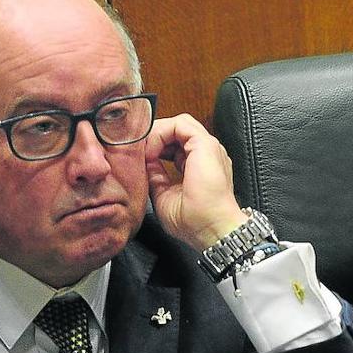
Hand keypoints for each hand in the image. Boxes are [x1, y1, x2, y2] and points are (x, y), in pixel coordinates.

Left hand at [143, 114, 246, 251]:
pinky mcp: (205, 144)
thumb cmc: (195, 221)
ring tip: (146, 153)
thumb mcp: (165, 196)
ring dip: (157, 134)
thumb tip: (146, 163)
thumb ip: (157, 176)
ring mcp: (208, 147)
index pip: (175, 143)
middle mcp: (207, 154)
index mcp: (201, 165)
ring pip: (178, 123)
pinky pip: (180, 124)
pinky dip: (161, 133)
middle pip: (176, 130)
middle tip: (139, 153)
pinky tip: (152, 152)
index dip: (155, 147)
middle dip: (154, 137)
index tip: (141, 161)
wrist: (212, 228)